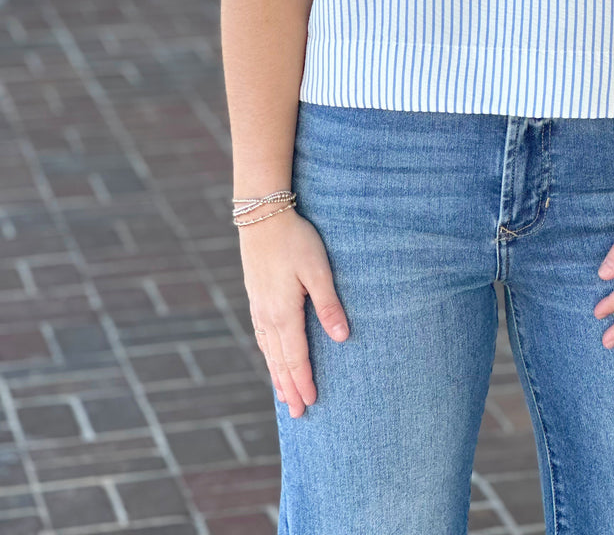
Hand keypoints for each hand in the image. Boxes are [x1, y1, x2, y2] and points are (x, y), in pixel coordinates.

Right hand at [238, 208, 349, 416]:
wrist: (262, 216)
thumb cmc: (295, 240)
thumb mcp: (318, 270)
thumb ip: (328, 304)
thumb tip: (342, 338)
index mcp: (283, 314)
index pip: (295, 358)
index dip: (304, 382)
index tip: (311, 403)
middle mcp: (267, 316)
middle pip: (279, 361)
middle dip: (289, 388)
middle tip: (297, 414)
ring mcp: (258, 306)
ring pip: (268, 350)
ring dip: (277, 374)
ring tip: (283, 395)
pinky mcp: (256, 296)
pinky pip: (261, 335)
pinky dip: (268, 354)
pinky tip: (270, 356)